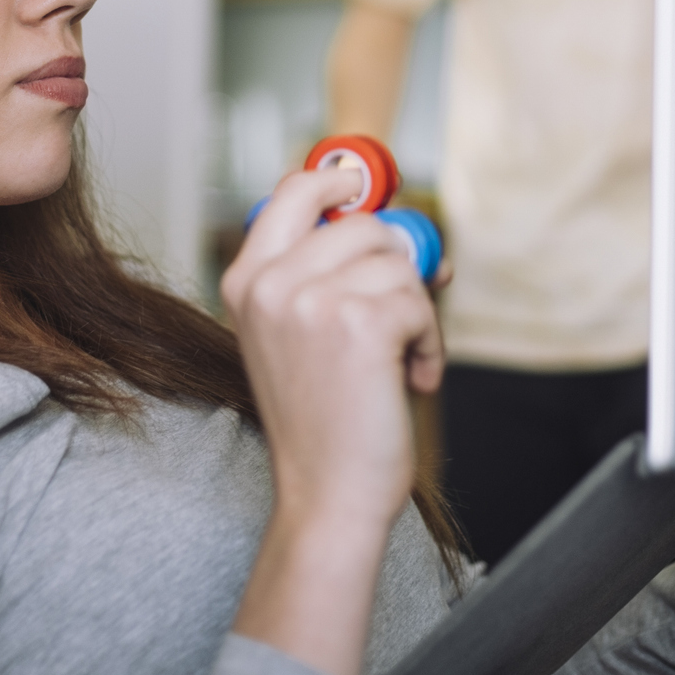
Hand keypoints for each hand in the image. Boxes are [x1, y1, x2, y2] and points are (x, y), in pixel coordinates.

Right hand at [222, 166, 443, 527]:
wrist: (326, 495)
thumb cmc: (322, 422)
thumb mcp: (302, 336)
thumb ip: (334, 276)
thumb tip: (409, 234)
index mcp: (245, 282)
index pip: (290, 194)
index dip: (334, 179)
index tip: (361, 181)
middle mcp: (270, 284)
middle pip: (361, 223)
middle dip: (396, 265)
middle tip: (401, 315)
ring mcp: (311, 300)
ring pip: (398, 264)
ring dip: (415, 313)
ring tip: (399, 361)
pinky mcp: (359, 322)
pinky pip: (419, 302)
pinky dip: (429, 342)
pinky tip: (412, 378)